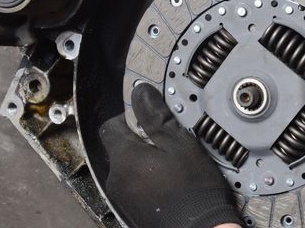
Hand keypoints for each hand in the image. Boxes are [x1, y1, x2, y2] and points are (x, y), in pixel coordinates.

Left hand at [100, 83, 241, 227]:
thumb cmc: (193, 189)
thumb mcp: (178, 144)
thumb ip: (155, 116)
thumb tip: (140, 92)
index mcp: (125, 158)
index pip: (111, 126)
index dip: (129, 118)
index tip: (148, 120)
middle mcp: (116, 178)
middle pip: (120, 148)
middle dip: (141, 142)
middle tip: (168, 144)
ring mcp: (122, 197)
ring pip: (128, 168)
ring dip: (145, 162)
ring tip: (172, 166)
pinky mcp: (131, 211)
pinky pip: (135, 186)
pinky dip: (148, 181)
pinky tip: (170, 184)